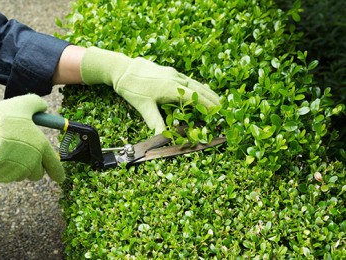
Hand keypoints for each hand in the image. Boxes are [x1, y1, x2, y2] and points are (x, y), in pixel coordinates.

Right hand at [0, 94, 64, 182]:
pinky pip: (6, 176)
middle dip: (33, 168)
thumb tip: (43, 107)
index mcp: (41, 146)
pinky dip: (4, 170)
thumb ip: (36, 104)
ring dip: (18, 169)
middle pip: (37, 174)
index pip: (55, 166)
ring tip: (7, 153)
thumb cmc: (2, 118)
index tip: (59, 178)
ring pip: (21, 175)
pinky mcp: (3, 176)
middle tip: (23, 156)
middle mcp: (33, 161)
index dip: (57, 173)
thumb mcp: (23, 104)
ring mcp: (18, 170)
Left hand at [81, 47, 219, 133]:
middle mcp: (175, 79)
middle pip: (199, 89)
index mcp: (171, 88)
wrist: (122, 68)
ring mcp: (173, 73)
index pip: (195, 98)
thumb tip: (162, 137)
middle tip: (224, 107)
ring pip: (195, 83)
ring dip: (207, 91)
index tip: (218, 112)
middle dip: (212, 98)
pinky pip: (188, 79)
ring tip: (217, 98)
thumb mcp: (143, 107)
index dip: (207, 106)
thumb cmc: (132, 88)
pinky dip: (197, 86)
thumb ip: (155, 121)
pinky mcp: (169, 71)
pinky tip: (199, 89)